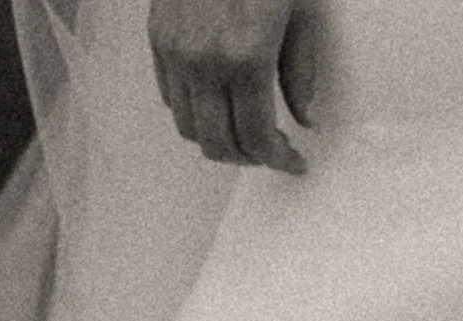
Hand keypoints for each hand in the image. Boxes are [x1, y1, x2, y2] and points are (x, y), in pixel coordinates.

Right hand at [148, 0, 321, 174]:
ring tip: (242, 129)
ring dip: (219, 139)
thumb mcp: (302, 10)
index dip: (278, 160)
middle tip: (270, 151)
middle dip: (248, 158)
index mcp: (247, 56)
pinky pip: (169, 96)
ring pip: (189, 127)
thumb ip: (301, 69)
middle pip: (218, 143)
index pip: (257, 137)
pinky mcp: (158, 39)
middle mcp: (205, 62)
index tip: (293, 163)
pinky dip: (194, 112)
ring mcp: (176, 52)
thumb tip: (304, 117)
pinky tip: (217, 102)